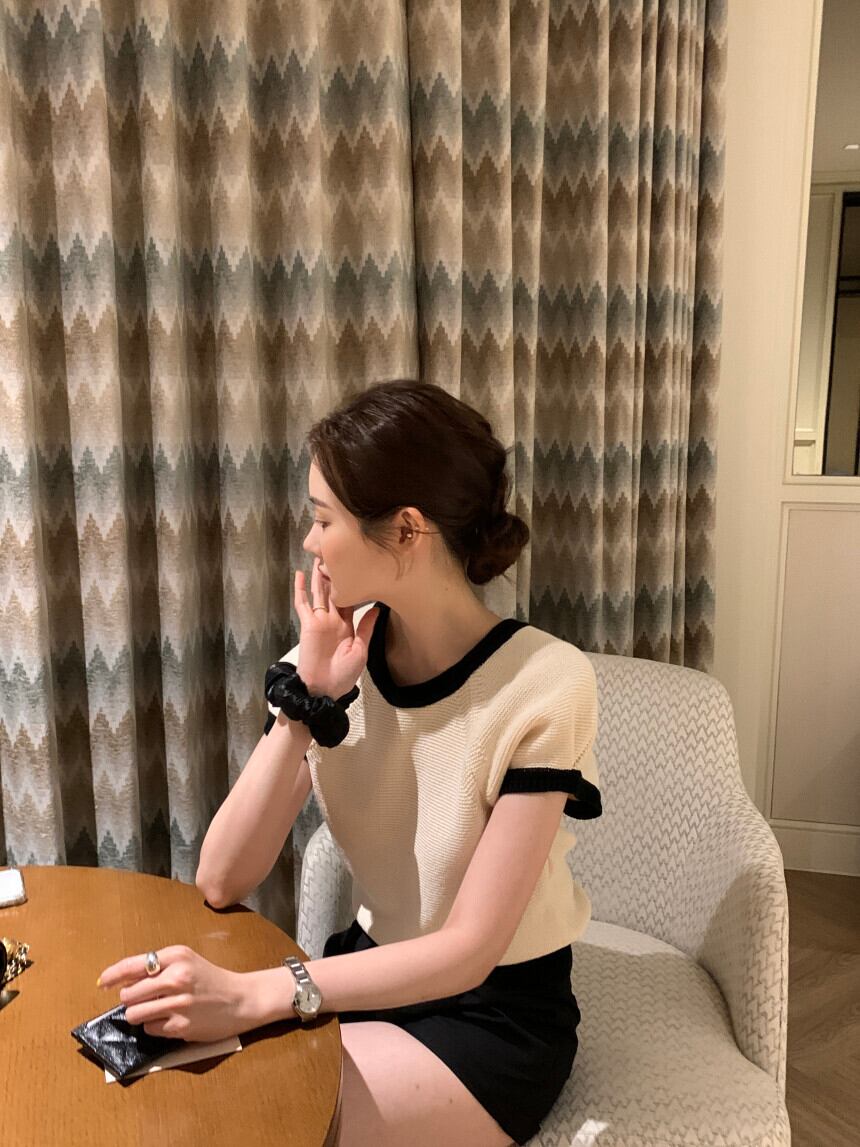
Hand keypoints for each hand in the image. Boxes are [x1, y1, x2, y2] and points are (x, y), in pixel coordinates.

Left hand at [96, 944, 257, 1042]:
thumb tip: (121, 982)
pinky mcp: (181, 1026)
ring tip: (156, 1011)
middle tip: (145, 1000)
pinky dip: (155, 1027)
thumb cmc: (211, 980)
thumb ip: (158, 967)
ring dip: (139, 1015)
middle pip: (129, 994)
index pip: (132, 965)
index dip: (113, 975)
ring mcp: (178, 1003)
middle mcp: (176, 977)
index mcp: (176, 956)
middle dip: (131, 1000)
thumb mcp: (187, 961)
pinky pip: (149, 1029)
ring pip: (134, 1014)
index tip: (103, 983)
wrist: (241, 999)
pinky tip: (171, 1021)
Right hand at [294, 556, 379, 697]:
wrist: (323, 689)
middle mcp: (333, 620)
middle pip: (333, 592)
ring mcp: (319, 620)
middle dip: (335, 574)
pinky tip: (299, 574)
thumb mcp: (361, 650)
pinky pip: (302, 603)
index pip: (350, 600)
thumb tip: (377, 608)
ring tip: (320, 556)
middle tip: (337, 554)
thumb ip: (366, 628)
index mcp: (347, 626)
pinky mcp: (307, 624)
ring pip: (319, 592)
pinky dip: (300, 589)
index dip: (353, 585)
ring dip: (319, 576)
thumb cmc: (343, 675)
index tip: (360, 568)